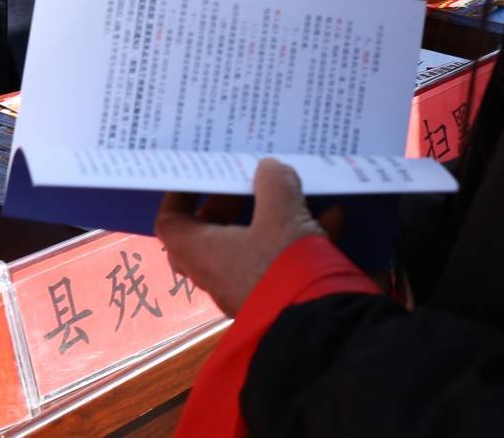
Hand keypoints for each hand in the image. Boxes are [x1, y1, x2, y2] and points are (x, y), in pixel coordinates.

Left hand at [156, 159, 333, 317]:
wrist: (324, 333)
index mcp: (204, 253)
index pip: (171, 223)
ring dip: (273, 217)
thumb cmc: (286, 268)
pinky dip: (303, 238)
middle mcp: (220, 274)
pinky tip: (333, 218)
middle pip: (211, 233)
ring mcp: (250, 289)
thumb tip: (269, 169)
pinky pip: (284, 261)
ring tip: (298, 193)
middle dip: (230, 204)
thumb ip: (273, 183)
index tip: (194, 174)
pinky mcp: (281, 296)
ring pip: (252, 246)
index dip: (178, 195)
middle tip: (248, 181)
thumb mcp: (281, 212)